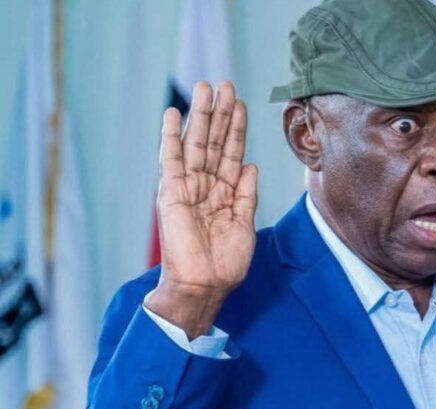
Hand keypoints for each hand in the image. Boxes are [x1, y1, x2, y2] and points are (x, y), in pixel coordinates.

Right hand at [146, 81, 257, 337]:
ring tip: (205, 88)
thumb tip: (251, 166)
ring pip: (195, 143)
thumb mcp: (244, 223)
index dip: (237, 128)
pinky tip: (174, 114)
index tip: (241, 103)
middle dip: (220, 113)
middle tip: (225, 84)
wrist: (204, 284)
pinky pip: (170, 159)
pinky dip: (171, 136)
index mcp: (225, 193)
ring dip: (200, 116)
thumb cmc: (226, 262)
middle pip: (214, 141)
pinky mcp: (172, 192)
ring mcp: (188, 186)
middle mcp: (205, 185)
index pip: (232, 152)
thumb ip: (246, 193)